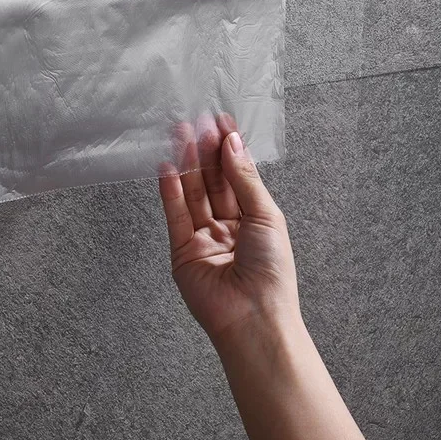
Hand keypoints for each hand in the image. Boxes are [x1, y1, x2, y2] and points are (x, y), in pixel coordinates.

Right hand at [158, 115, 301, 346]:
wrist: (254, 318)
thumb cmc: (272, 271)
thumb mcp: (266, 216)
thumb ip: (244, 178)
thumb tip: (232, 142)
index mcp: (254, 219)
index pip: (237, 176)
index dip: (229, 149)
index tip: (222, 121)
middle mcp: (228, 227)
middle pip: (213, 182)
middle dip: (207, 152)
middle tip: (198, 123)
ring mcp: (204, 239)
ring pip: (193, 195)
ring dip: (188, 165)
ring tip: (182, 135)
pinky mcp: (182, 252)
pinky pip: (175, 217)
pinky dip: (171, 192)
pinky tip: (168, 169)